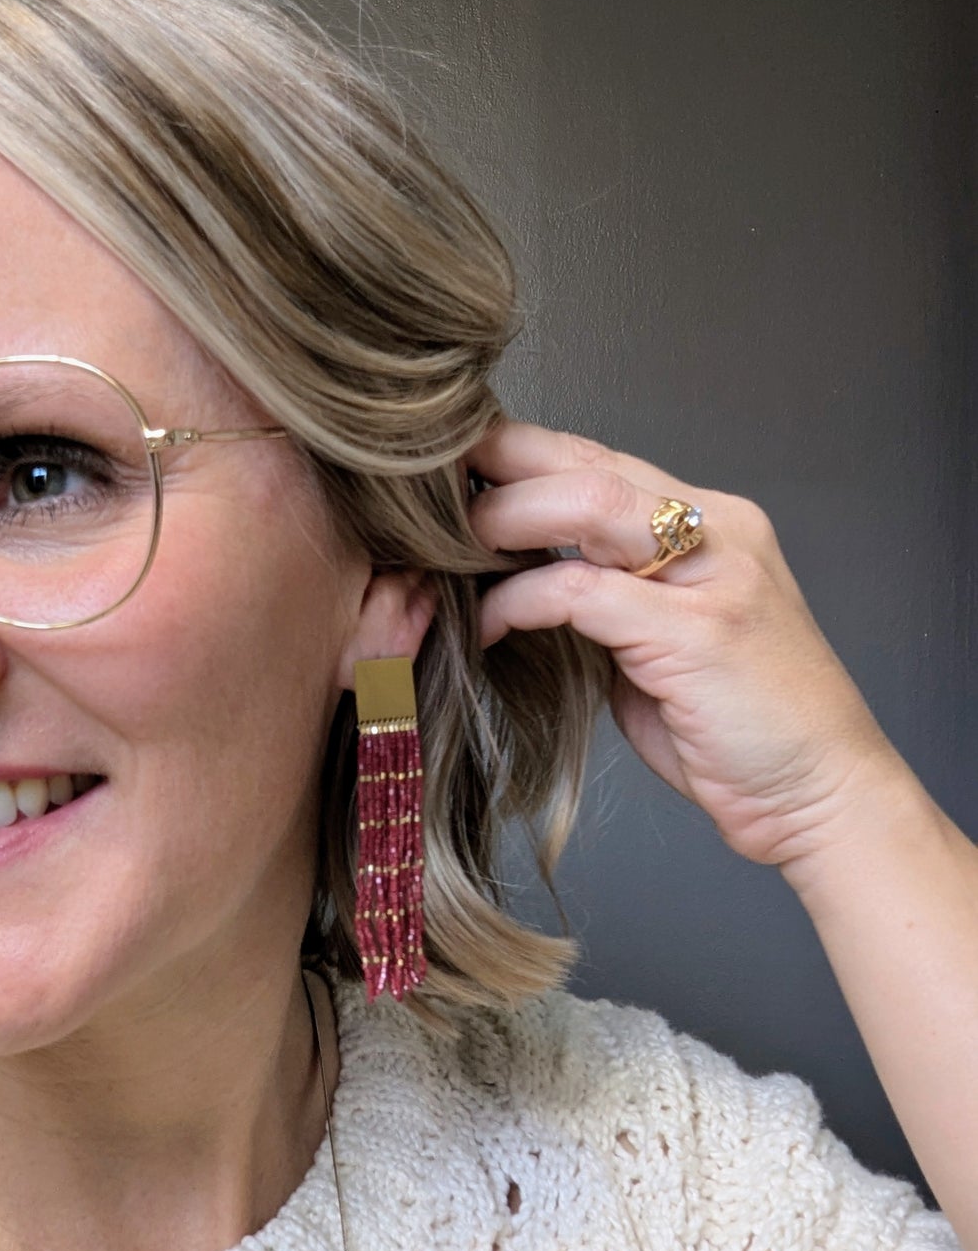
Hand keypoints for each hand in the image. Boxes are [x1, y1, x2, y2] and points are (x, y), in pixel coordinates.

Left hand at [468, 421, 902, 872]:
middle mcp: (718, 532)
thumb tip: (525, 589)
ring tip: (451, 549)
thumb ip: (608, 606)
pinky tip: (491, 625)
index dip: (523, 454)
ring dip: (506, 520)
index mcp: (712, 526)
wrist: (822, 796)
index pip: (602, 459)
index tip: (454, 471)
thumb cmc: (742, 734)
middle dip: (501, 466)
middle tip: (427, 494)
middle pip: (589, 462)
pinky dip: (523, 602)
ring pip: (587, 504)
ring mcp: (713, 576)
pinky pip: (584, 591)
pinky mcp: (697, 632)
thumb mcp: (662, 650)